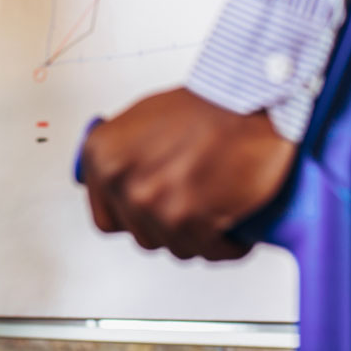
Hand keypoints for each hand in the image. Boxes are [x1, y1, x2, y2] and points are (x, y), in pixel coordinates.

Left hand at [80, 88, 295, 260]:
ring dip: (197, 236)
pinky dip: (224, 245)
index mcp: (102, 156)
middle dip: (168, 224)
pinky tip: (232, 226)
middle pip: (141, 235)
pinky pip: (207, 251)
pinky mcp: (189, 220)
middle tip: (191, 204)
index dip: (134, 216)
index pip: (106, 218)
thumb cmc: (204, 104)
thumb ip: (124, 156)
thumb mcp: (143, 119)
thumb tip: (120, 182)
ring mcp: (152, 203)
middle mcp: (120, 181)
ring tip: (214, 212)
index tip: (153, 210)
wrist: (248, 99)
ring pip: (174, 246)